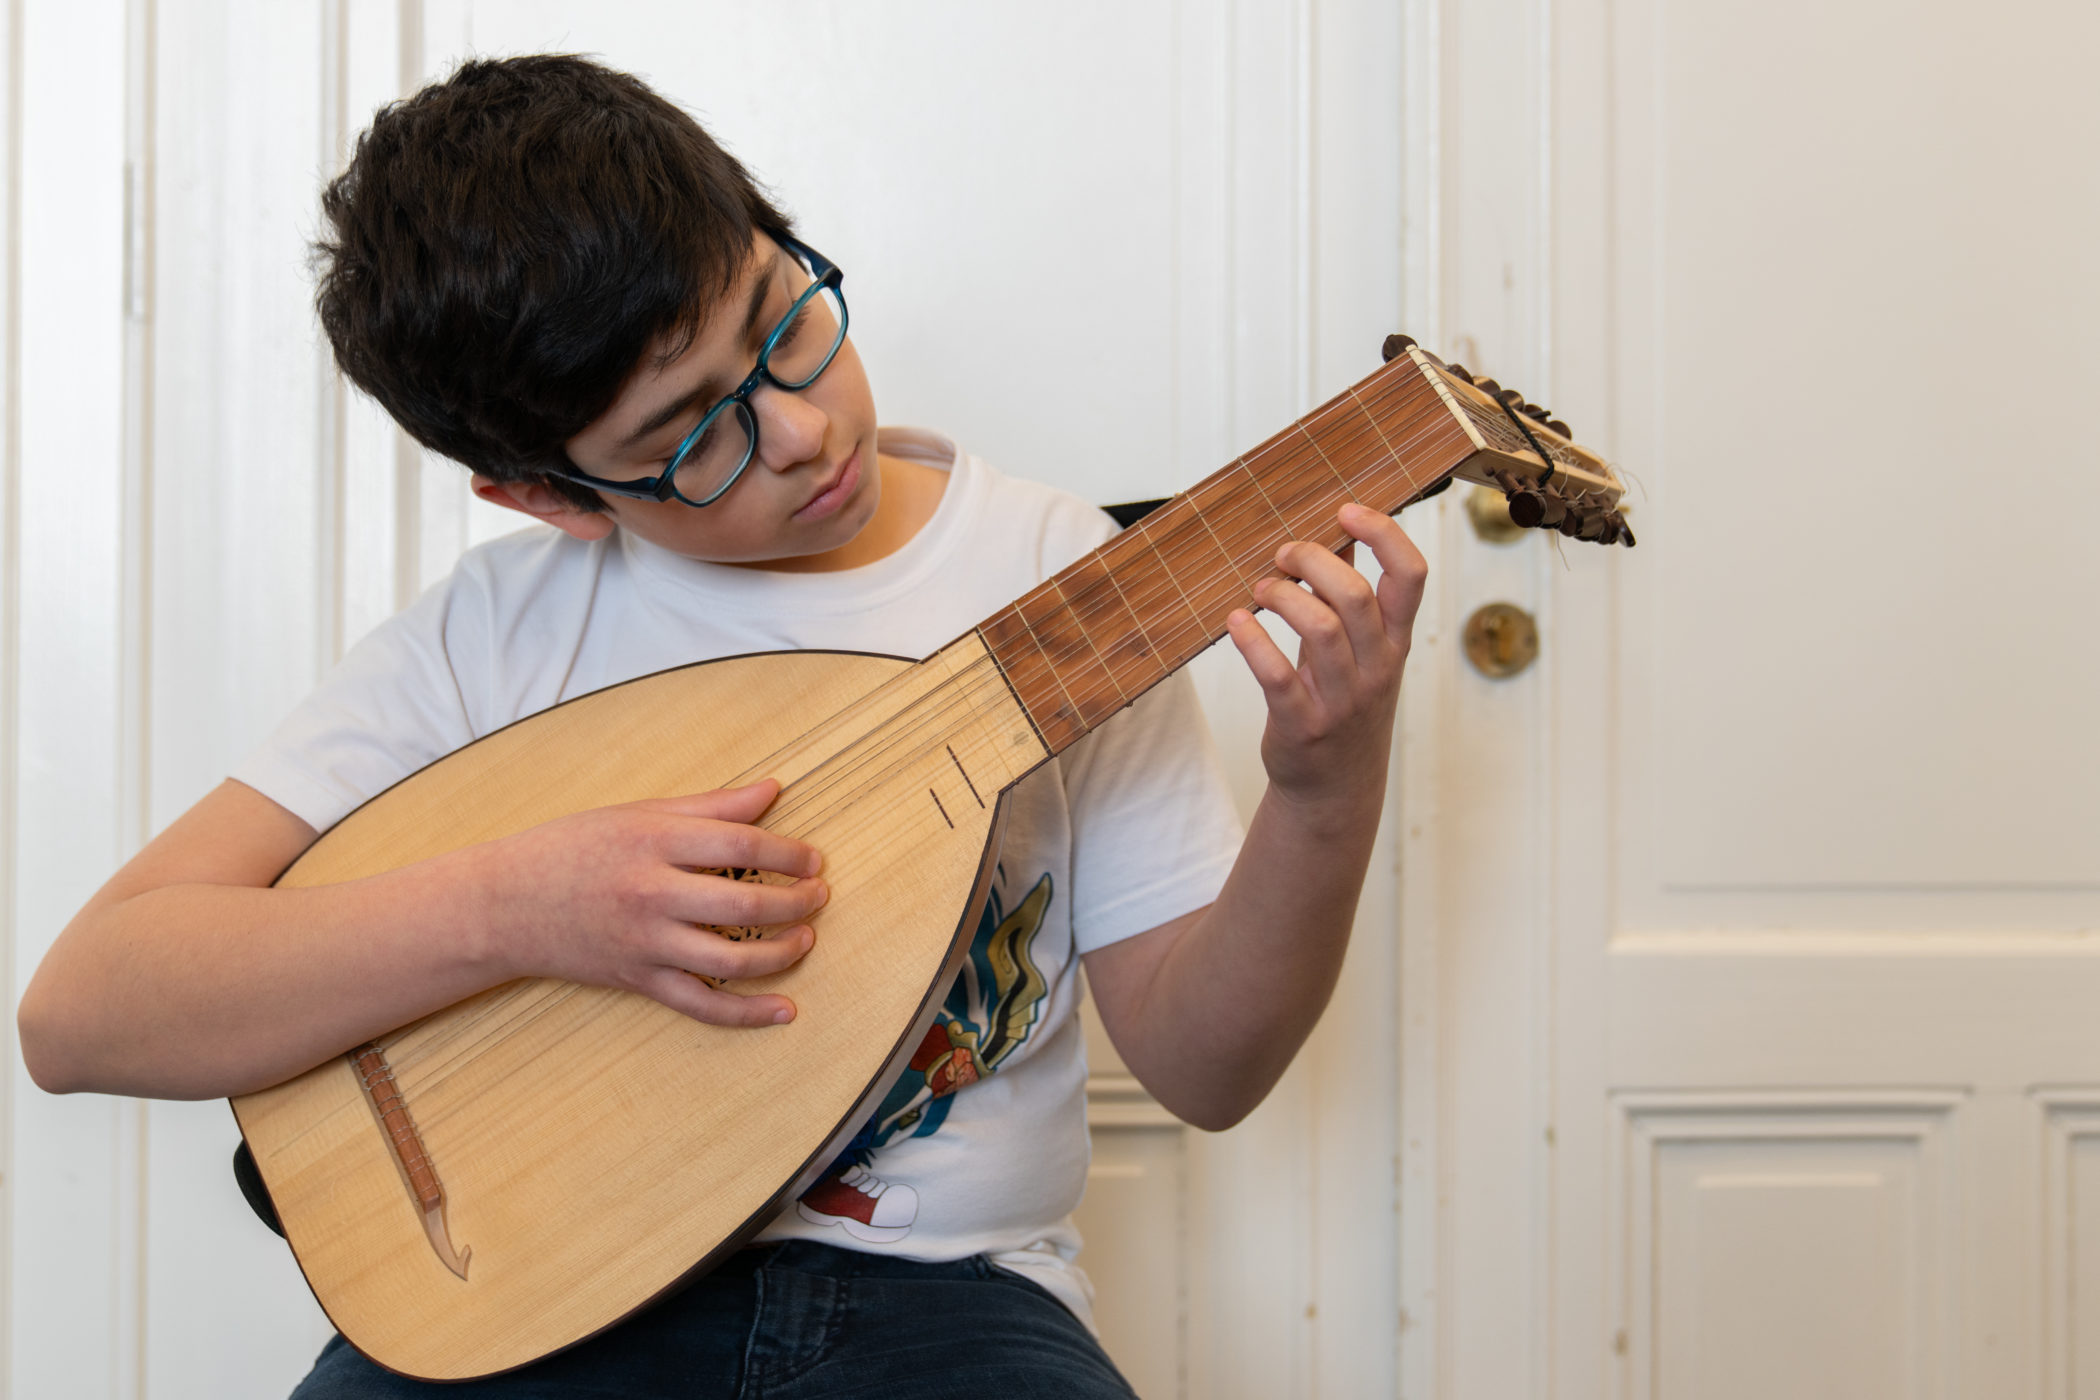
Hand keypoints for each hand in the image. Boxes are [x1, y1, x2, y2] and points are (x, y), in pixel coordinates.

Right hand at [464, 779, 824, 1027]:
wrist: (504, 904)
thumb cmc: (572, 848)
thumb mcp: (639, 813)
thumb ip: (711, 805)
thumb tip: (772, 789)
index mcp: (654, 841)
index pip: (742, 845)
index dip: (789, 854)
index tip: (813, 859)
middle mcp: (652, 893)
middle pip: (746, 906)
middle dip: (796, 902)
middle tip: (819, 896)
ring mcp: (645, 943)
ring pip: (732, 960)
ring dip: (783, 953)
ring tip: (806, 938)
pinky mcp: (638, 980)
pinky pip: (702, 1004)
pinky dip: (748, 1014)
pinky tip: (784, 1010)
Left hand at [1224, 504, 1428, 808]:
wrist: (1336, 787)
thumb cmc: (1344, 704)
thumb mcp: (1361, 651)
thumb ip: (1350, 595)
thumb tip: (1338, 534)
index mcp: (1395, 641)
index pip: (1410, 575)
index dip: (1384, 533)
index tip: (1347, 510)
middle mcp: (1377, 667)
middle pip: (1356, 595)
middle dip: (1313, 561)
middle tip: (1283, 555)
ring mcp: (1343, 699)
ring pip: (1320, 629)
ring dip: (1282, 596)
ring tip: (1261, 589)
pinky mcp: (1303, 724)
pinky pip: (1278, 675)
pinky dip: (1253, 642)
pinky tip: (1236, 623)